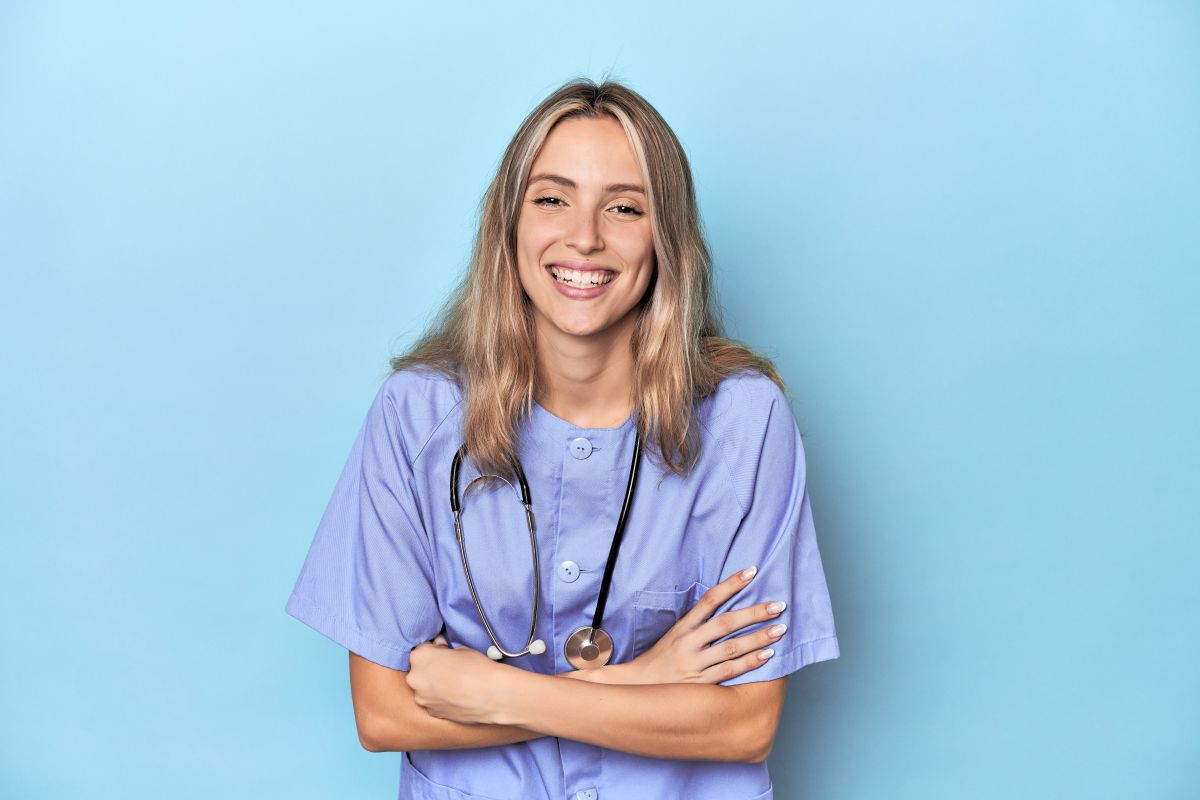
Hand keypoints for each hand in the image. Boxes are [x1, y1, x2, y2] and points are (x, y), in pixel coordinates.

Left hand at [406, 635, 510, 723]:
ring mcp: (422, 698)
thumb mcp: (461, 649)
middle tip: (451, 668)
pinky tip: (455, 696)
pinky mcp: (431, 712)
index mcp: (420, 657)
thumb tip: (440, 650)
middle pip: (419, 670)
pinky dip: (440, 699)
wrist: (492, 696)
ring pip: (424, 688)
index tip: (445, 652)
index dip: (435, 650)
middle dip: (431, 668)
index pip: (422, 649)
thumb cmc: (478, 668)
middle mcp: (415, 678)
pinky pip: (432, 701)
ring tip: (454, 685)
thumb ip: (444, 650)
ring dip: (434, 685)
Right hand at [625, 566, 786, 684]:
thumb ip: (698, 623)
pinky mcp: (699, 684)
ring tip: (779, 629)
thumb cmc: (661, 660)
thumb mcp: (675, 635)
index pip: (710, 599)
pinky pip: (729, 671)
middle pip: (726, 623)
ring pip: (731, 647)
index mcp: (683, 626)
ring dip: (758, 638)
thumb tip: (727, 606)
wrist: (639, 687)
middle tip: (778, 605)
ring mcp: (694, 663)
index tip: (752, 571)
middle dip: (754, 612)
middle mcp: (689, 641)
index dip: (731, 584)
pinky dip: (750, 663)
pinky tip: (767, 655)